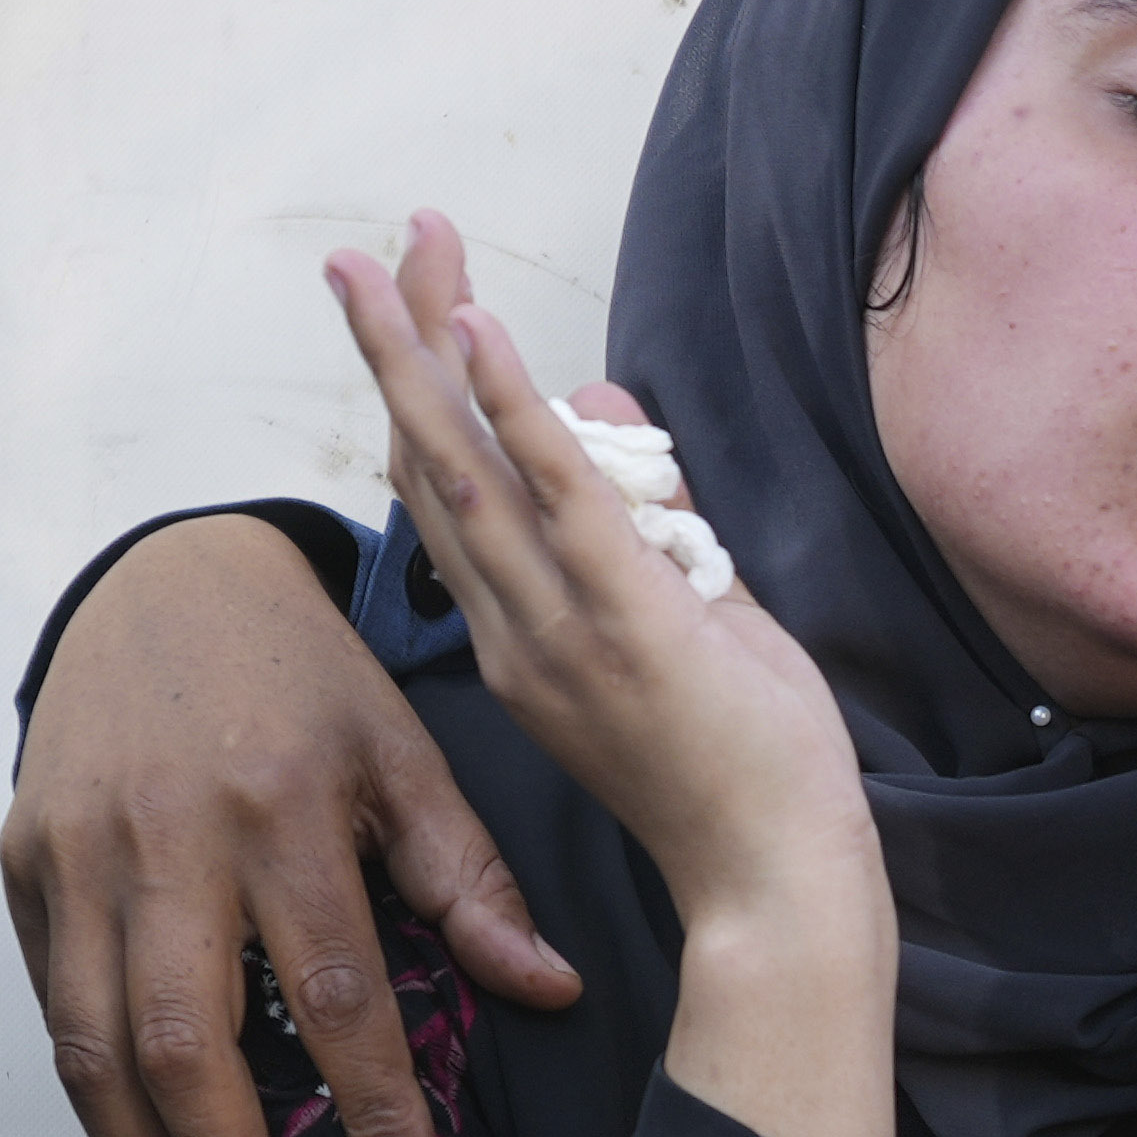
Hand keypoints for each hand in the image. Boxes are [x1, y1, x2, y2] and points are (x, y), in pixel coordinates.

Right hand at [7, 499, 580, 1136]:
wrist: (162, 580)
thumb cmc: (303, 681)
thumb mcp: (405, 752)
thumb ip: (471, 879)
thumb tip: (552, 994)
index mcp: (283, 805)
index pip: (335, 986)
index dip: (372, 1101)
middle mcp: (166, 836)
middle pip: (183, 1038)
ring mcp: (76, 851)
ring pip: (92, 1041)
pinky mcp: (21, 861)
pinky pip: (47, 1003)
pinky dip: (89, 1098)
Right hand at [324, 214, 897, 1136]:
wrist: (774, 886)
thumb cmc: (742, 772)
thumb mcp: (693, 619)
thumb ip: (653, 519)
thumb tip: (613, 405)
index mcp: (521, 640)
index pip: (449, 500)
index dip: (423, 398)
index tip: (413, 307)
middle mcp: (514, 632)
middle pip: (432, 465)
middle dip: (397, 349)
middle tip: (361, 250)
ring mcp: (559, 629)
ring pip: (467, 468)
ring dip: (428, 351)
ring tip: (400, 251)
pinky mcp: (622, 623)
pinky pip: (554, 496)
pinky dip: (513, 408)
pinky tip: (479, 332)